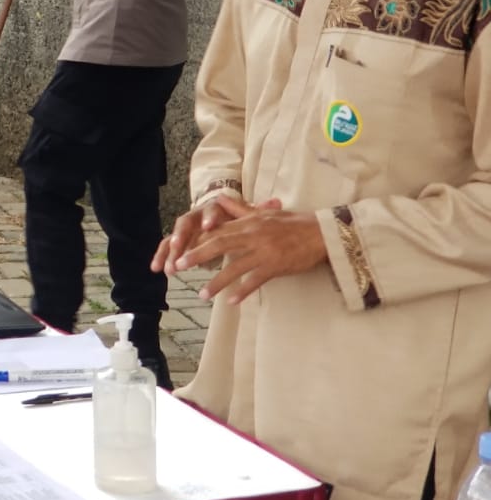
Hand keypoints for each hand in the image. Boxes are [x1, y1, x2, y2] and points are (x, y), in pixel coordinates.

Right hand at [152, 195, 253, 274]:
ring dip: (170, 251)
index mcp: (214, 209)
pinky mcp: (179, 239)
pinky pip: (167, 246)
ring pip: (174, 236)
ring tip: (168, 267)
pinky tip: (156, 268)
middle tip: (177, 247)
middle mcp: (196, 216)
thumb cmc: (234, 218)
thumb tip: (275, 202)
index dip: (209, 218)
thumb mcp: (246, 215)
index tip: (209, 227)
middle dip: (180, 236)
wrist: (219, 214)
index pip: (211, 211)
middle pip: (185, 223)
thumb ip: (257, 211)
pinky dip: (161, 256)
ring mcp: (185, 228)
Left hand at [175, 196, 325, 304]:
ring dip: (216, 282)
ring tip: (202, 295)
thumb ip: (240, 209)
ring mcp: (264, 252)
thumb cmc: (292, 223)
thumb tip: (220, 198)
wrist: (321, 233)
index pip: (217, 231)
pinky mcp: (276, 265)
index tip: (180, 249)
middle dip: (196, 256)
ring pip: (235, 267)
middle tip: (178, 267)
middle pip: (219, 246)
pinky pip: (255, 280)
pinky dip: (242, 291)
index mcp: (248, 222)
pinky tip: (231, 301)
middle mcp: (252, 235)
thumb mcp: (264, 212)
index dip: (198, 240)